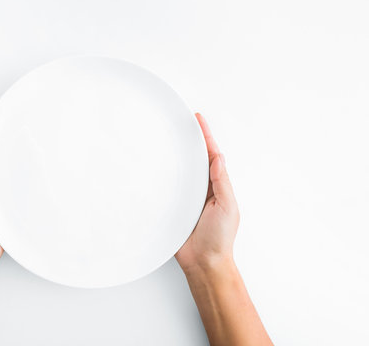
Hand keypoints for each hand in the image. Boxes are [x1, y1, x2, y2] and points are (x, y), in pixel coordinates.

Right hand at [175, 113, 239, 274]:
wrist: (203, 262)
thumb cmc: (219, 238)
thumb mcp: (227, 208)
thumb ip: (222, 183)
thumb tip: (218, 159)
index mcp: (217, 186)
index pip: (211, 156)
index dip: (205, 137)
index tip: (198, 120)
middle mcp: (201, 189)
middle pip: (194, 159)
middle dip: (189, 140)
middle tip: (181, 122)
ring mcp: (186, 198)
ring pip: (179, 171)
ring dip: (175, 155)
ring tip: (167, 136)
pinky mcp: (172, 207)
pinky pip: (166, 188)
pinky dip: (161, 176)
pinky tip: (154, 166)